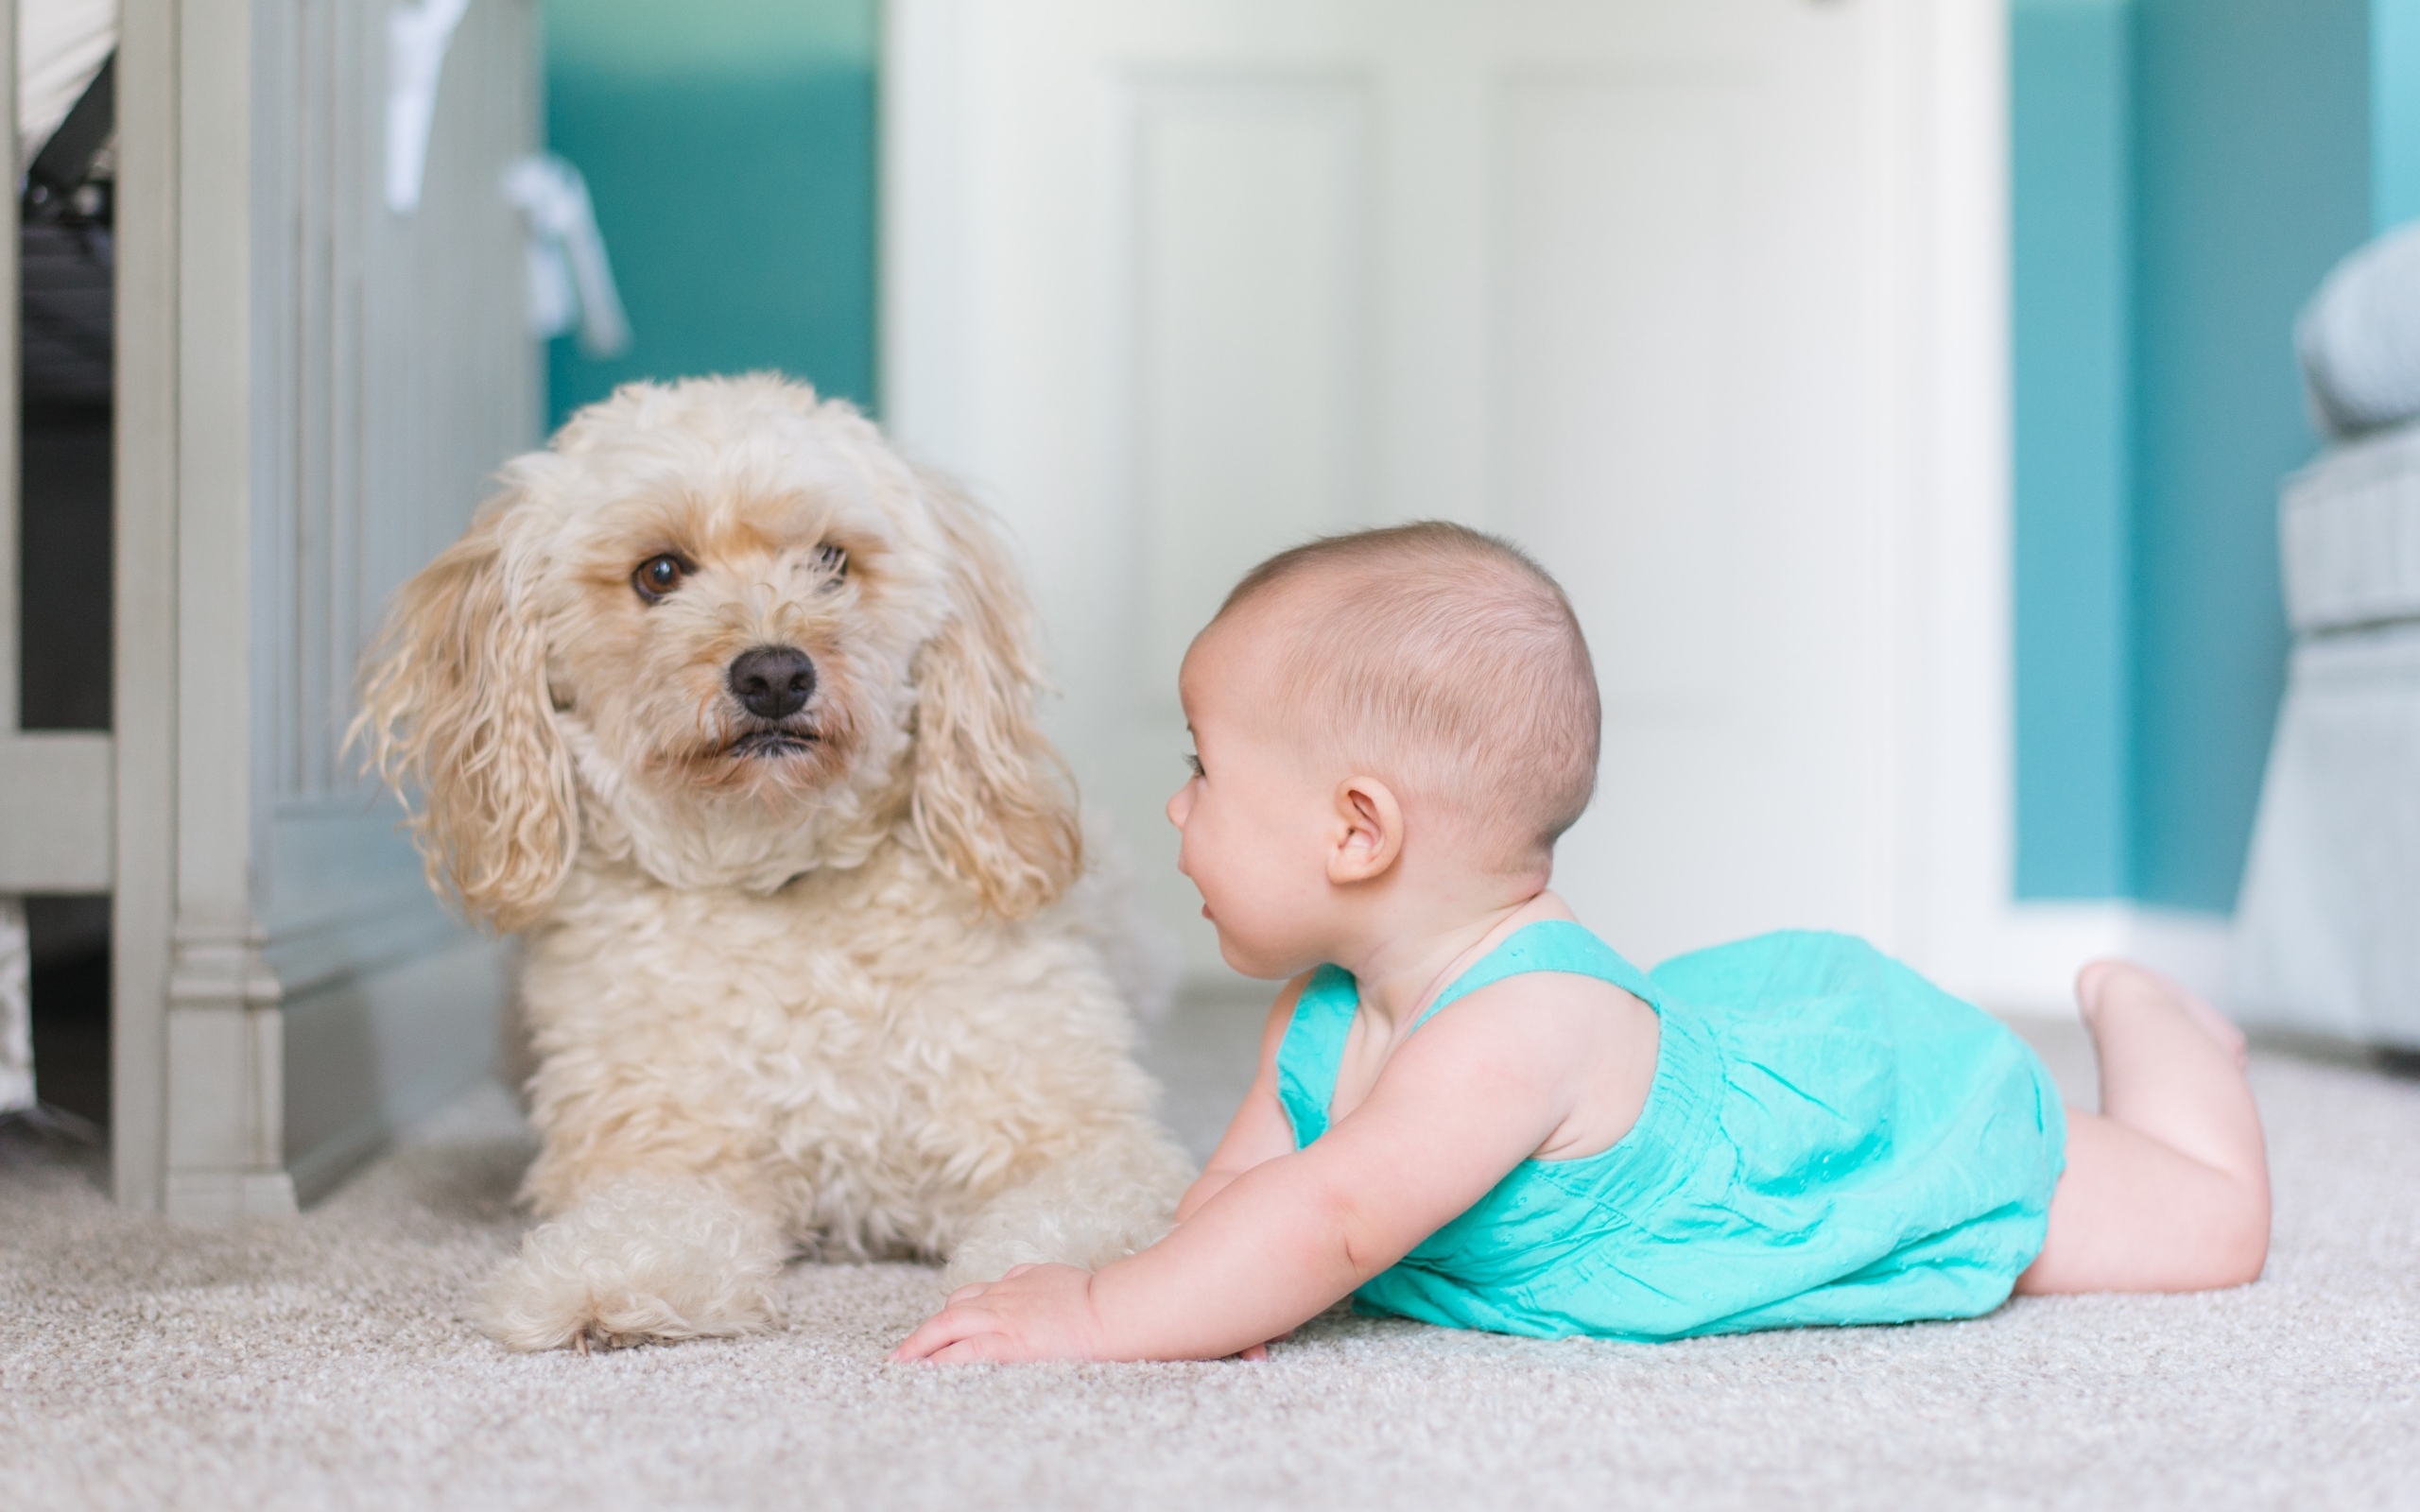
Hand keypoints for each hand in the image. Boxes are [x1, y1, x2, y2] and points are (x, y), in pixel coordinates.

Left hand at [889, 1264, 1108, 1362]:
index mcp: (1013, 1285)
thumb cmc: (1091, 1298)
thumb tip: (1019, 1276)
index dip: (947, 1316)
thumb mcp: (1053, 1276)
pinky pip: (966, 1350)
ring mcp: (1002, 1319)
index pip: (969, 1297)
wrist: (1109, 1311)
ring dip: (922, 1346)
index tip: (933, 1331)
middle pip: (950, 1311)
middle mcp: (1001, 1299)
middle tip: (900, 1355)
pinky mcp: (1009, 1342)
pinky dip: (943, 1360)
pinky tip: (929, 1371)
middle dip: (922, 1334)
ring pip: (949, 1325)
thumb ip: (1031, 1278)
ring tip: (903, 1365)